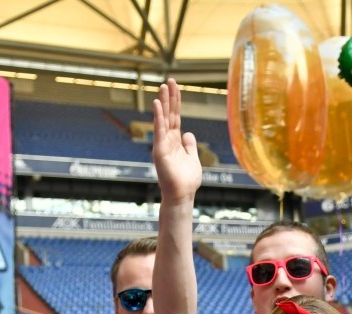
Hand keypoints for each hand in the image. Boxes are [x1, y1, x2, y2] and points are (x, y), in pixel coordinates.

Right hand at [152, 79, 201, 201]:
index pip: (176, 117)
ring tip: (163, 86)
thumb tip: (189, 133)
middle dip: (170, 97)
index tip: (176, 87)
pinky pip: (159, 130)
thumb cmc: (186, 180)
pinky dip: (158, 117)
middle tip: (170, 80)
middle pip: (170, 114)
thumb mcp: (192, 158)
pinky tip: (158, 104)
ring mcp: (163, 144)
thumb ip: (190, 145)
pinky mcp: (160, 150)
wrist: (182, 195)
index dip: (176, 102)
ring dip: (163, 102)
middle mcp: (168, 140)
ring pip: (163, 119)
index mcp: (176, 141)